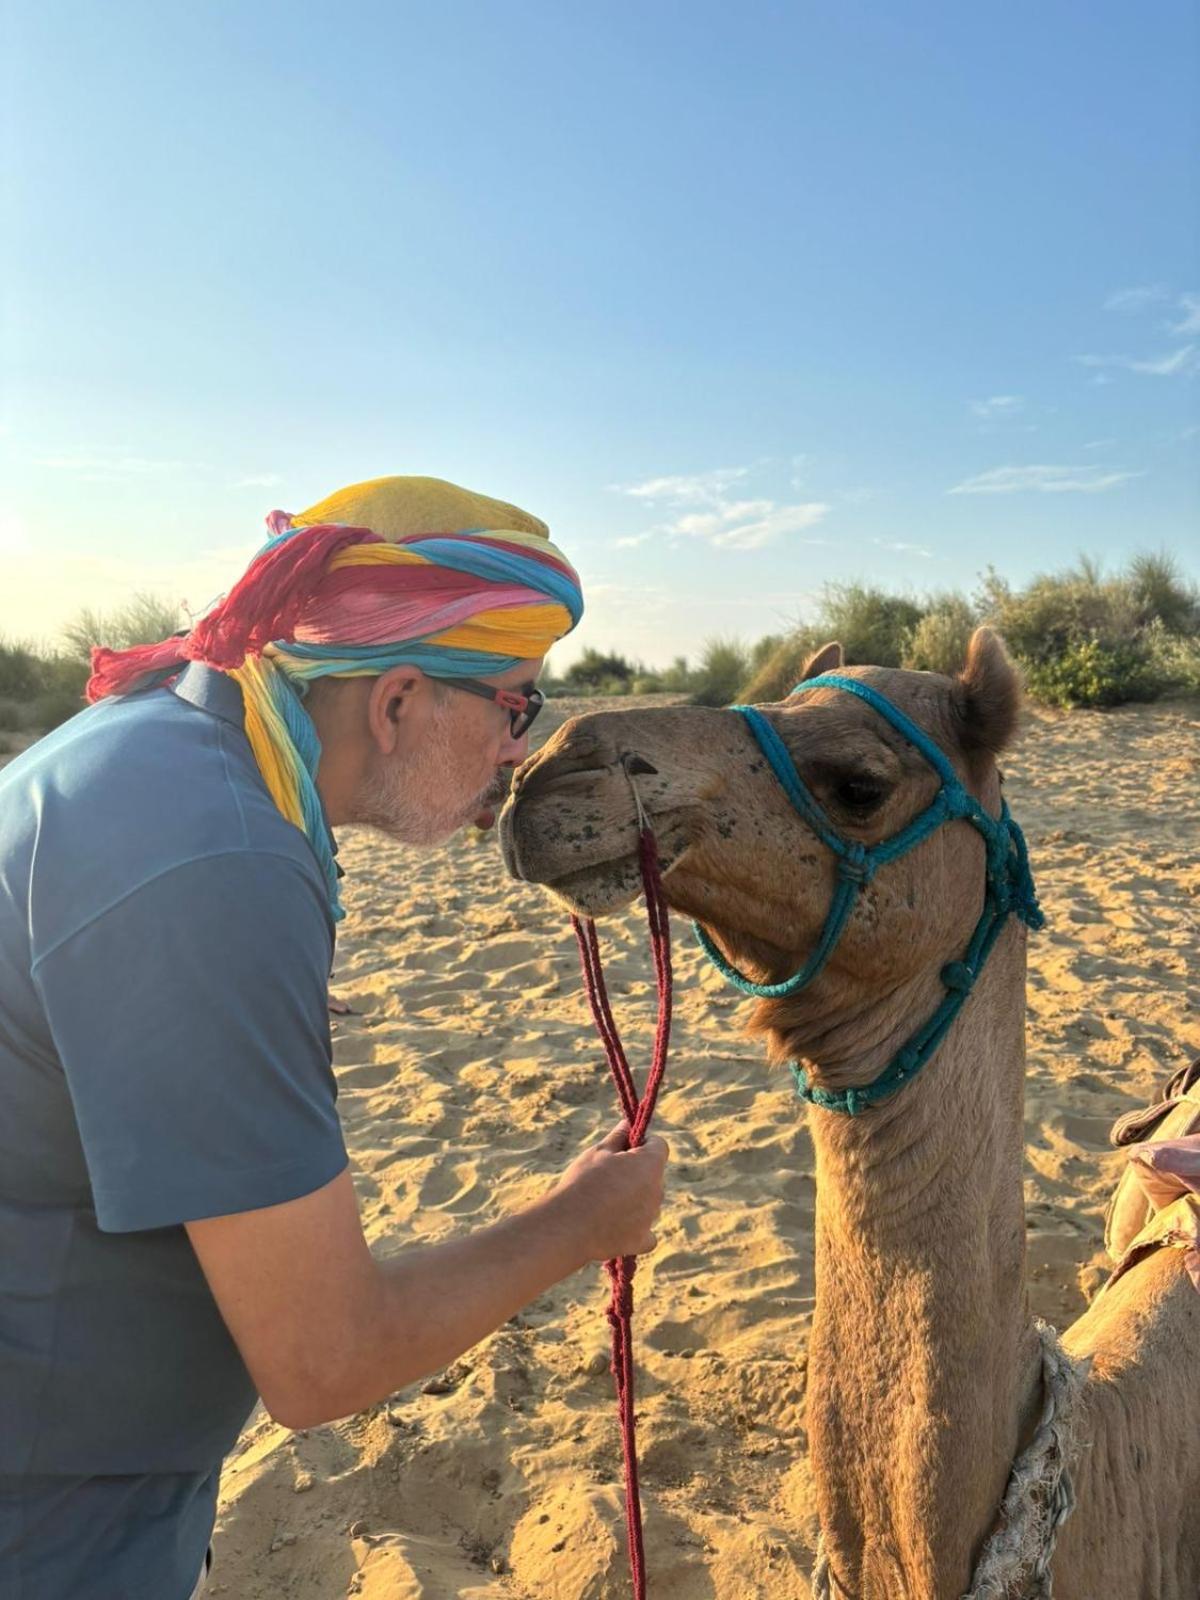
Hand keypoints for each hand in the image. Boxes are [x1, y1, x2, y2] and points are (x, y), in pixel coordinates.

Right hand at [553, 1122, 668, 1261]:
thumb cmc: (583, 1182)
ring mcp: (651, 1217)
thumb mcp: (598, 1152)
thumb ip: (618, 1137)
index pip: (659, 1145)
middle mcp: (657, 1191)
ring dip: (634, 1198)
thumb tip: (628, 1124)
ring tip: (603, 1201)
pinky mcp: (641, 1240)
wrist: (569, 1225)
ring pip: (648, 1201)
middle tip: (607, 1175)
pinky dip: (636, 1227)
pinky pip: (647, 1232)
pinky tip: (616, 1225)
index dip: (642, 1143)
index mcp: (650, 1165)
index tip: (623, 1148)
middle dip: (636, 1172)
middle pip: (653, 1175)